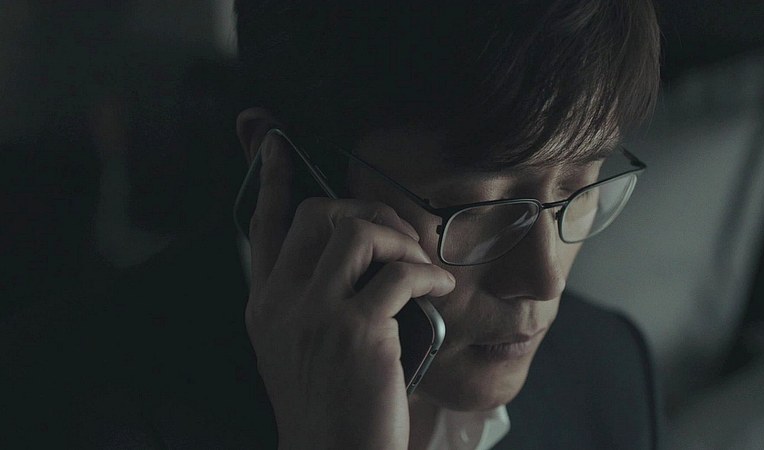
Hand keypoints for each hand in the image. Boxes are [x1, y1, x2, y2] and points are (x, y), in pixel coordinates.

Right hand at [245, 134, 455, 449]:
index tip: (276, 139)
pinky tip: (438, 290)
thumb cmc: (331, 407)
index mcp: (265, 306)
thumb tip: (356, 255)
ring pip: (358, 232)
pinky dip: (427, 274)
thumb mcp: (302, 349)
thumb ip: (312, 300)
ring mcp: (315, 315)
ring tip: (421, 266)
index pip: (263, 225)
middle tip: (398, 237)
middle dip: (366, 211)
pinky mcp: (356, 332)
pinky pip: (399, 273)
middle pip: (317, 213)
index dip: (271, 177)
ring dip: (402, 239)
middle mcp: (281, 304)